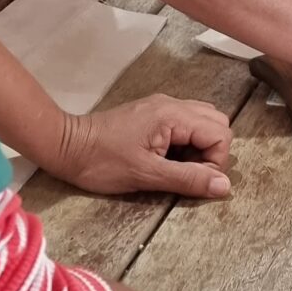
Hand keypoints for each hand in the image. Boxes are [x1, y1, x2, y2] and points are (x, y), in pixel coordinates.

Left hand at [59, 95, 232, 198]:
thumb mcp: (146, 175)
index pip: (220, 133)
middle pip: (217, 123)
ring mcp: (162, 107)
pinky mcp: (152, 114)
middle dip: (211, 152)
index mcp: (173, 115)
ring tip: (177, 167)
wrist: (66, 146)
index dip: (214, 162)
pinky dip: (186, 142)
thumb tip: (225, 186)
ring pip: (202, 121)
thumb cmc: (102, 162)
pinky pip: (185, 123)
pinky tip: (166, 158)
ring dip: (199, 147)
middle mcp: (172, 104)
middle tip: (187, 173)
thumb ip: (188, 178)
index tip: (192, 180)